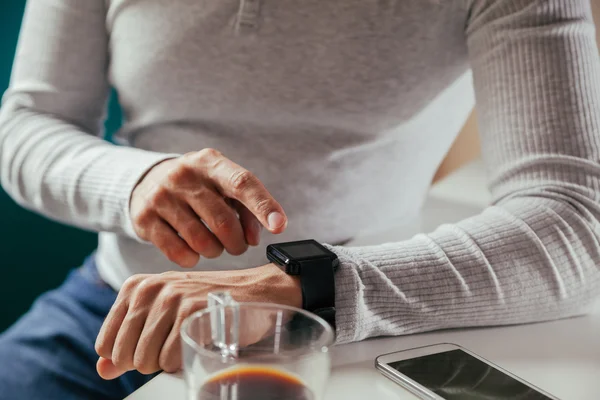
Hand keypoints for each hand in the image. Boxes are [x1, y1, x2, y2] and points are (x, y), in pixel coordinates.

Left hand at [94, 264, 301, 378]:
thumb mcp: (162, 315)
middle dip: (147, 362)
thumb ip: (128, 340)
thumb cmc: (206, 304)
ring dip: (167, 363)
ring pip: (145, 361)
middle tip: (173, 344)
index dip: (128, 356)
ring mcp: (172, 298)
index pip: (105, 345)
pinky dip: (184, 362)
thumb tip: (103, 369)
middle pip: (124, 356)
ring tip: (187, 341)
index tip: (154, 344)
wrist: (254, 292)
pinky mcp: (192, 312)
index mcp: (135, 287)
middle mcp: (149, 289)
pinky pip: (170, 360)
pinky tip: (199, 341)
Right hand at [131, 149, 286, 266]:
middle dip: (237, 243)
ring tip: (214, 246)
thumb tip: (254, 238)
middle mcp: (184, 175)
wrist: (147, 181)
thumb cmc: (198, 187)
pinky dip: (192, 258)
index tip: (279, 226)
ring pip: (201, 241)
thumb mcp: (222, 186)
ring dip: (215, 252)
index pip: (242, 183)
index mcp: (210, 162)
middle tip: (237, 246)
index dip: (263, 206)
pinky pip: (178, 252)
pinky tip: (193, 251)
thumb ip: (245, 208)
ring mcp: (161, 196)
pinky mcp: (144, 218)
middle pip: (223, 221)